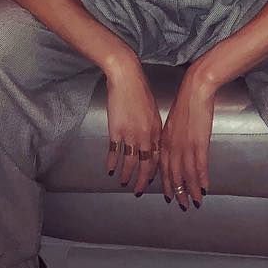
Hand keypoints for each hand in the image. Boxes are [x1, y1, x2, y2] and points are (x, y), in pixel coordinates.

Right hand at [104, 59, 162, 195]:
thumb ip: (151, 127)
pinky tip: (110, 169)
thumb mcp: (151, 109)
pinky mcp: (116, 130)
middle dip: (142, 180)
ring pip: (130, 161)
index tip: (150, 180)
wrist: (127, 77)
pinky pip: (115, 151)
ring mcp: (131, 134)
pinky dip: (112, 162)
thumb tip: (151, 139)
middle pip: (146, 164)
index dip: (154, 171)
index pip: (157, 157)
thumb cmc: (138, 90)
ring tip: (123, 182)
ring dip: (126, 174)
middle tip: (138, 190)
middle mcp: (145, 135)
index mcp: (156, 129)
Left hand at [160, 65, 216, 209]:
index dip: (167, 183)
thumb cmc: (186, 103)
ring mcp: (186, 146)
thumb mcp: (173, 122)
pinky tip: (205, 187)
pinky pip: (200, 166)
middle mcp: (173, 146)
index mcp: (165, 141)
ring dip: (191, 190)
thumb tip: (175, 148)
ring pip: (187, 174)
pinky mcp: (199, 143)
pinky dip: (202, 178)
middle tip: (182, 204)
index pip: (164, 168)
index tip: (169, 195)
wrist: (195, 90)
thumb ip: (172, 138)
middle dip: (178, 192)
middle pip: (174, 175)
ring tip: (195, 201)